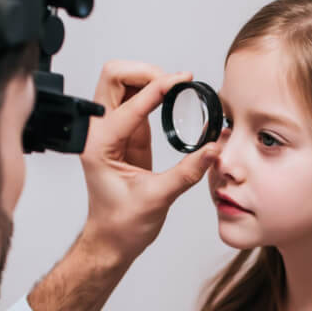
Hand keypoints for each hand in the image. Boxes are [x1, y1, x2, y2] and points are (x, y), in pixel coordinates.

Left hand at [80, 61, 220, 261]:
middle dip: (144, 71)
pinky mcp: (125, 134)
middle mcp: (99, 133)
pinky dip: (152, 91)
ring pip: (121, 83)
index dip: (159, 87)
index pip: (130, 104)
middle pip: (113, 77)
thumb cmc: (122, 224)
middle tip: (174, 81)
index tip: (183, 80)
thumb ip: (187, 171)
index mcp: (100, 146)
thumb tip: (213, 149)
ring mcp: (111, 130)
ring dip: (147, 77)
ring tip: (175, 86)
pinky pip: (135, 99)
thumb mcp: (158, 198)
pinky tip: (172, 96)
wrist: (111, 239)